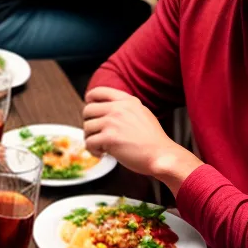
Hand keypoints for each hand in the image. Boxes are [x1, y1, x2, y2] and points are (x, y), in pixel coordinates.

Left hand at [82, 86, 200, 190]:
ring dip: (90, 138)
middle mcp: (119, 108)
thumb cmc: (152, 140)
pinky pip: (89, 142)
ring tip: (101, 146)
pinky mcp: (109, 138)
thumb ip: (125, 108)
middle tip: (96, 134)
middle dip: (88, 123)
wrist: (161, 155)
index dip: (90, 100)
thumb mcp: (142, 113)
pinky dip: (92, 150)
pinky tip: (103, 153)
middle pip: (88, 110)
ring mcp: (113, 122)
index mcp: (127, 101)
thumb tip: (105, 108)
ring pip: (86, 127)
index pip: (99, 92)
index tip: (90, 109)